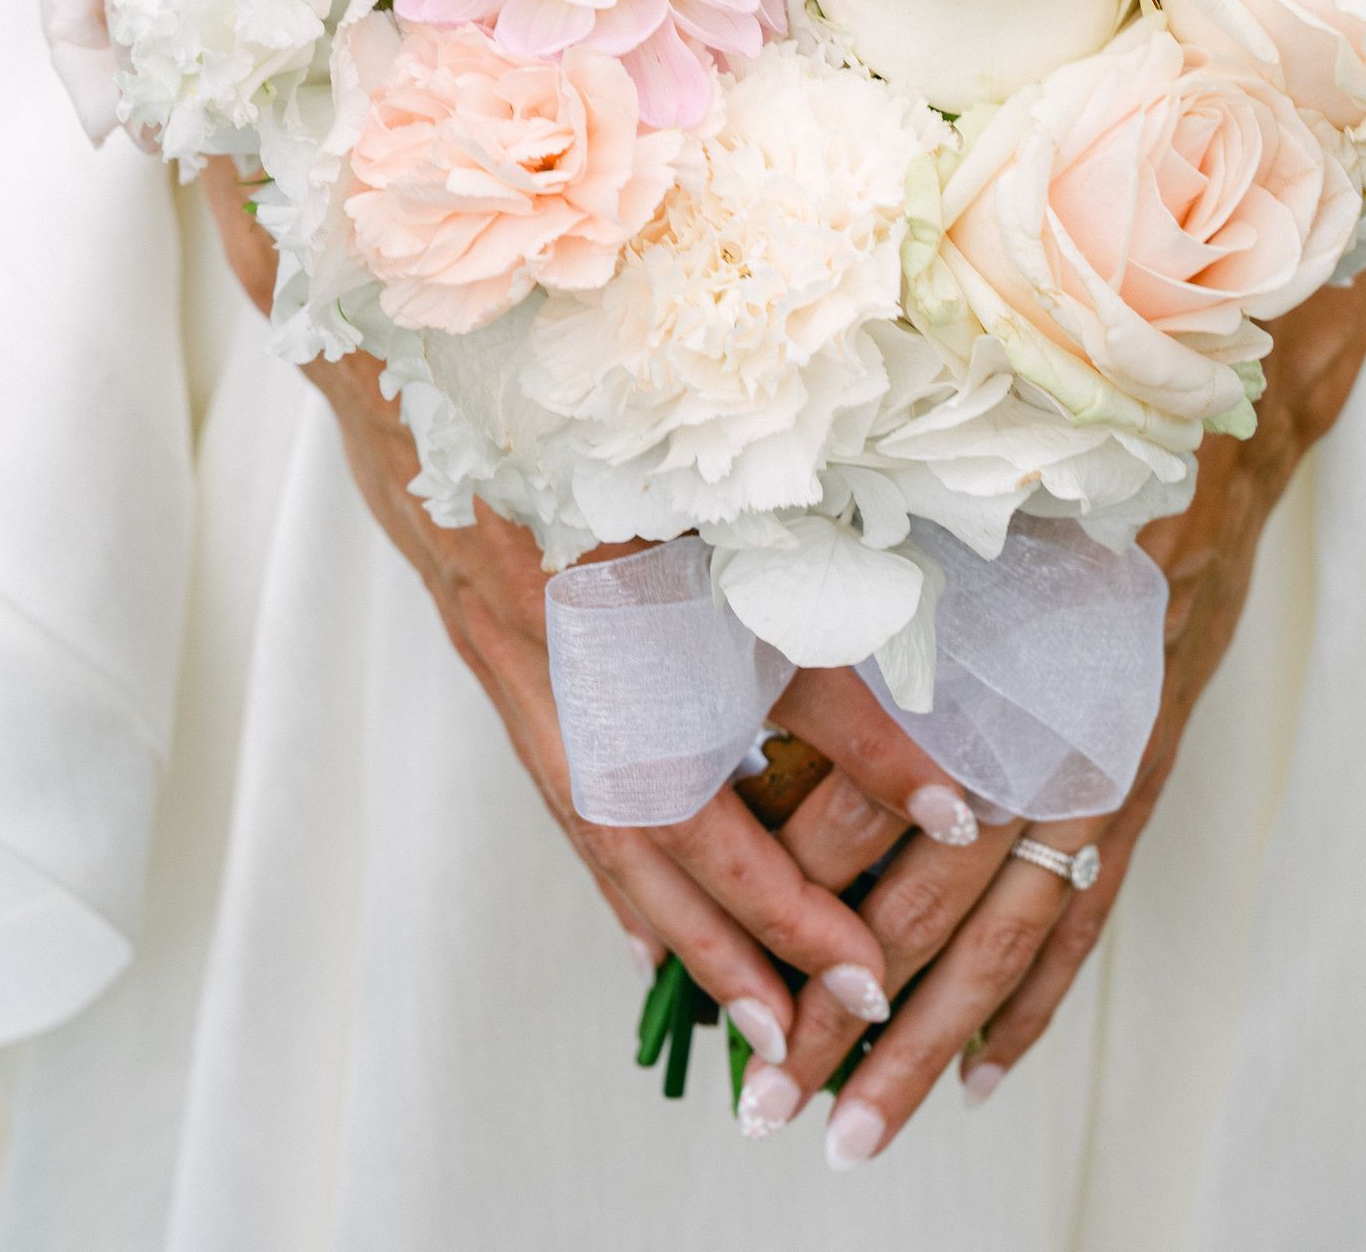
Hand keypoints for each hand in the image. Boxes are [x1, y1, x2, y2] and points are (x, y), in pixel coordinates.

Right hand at [195, 162, 962, 1061]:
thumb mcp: (703, 438)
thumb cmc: (567, 377)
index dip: (867, 751)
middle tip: (856, 1001)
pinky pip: (567, 795)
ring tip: (766, 1019)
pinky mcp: (498, 663)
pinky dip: (619, 873)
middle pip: (668, 812)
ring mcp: (516, 661)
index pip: (774, 671)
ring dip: (691, 927)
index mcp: (631, 567)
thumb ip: (800, 534)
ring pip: (609, 826)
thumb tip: (912, 600)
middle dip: (764, 916)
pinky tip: (655, 941)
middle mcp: (565, 638)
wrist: (403, 347)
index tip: (962, 814)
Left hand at [739, 234, 1365, 1158]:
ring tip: (860, 1129)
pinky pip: (1082, 919)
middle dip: (841, 1004)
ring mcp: (1098, 774)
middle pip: (927, 899)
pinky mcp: (1133, 790)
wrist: (1194, 457)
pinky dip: (1033, 1004)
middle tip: (770, 1097)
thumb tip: (738, 694)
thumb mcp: (938, 521)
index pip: (870, 802)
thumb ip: (850, 600)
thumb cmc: (1047, 481)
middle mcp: (1041, 737)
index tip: (726, 960)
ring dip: (928, 1043)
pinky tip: (984, 1079)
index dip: (793, 887)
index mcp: (975, 666)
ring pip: (1002, 939)